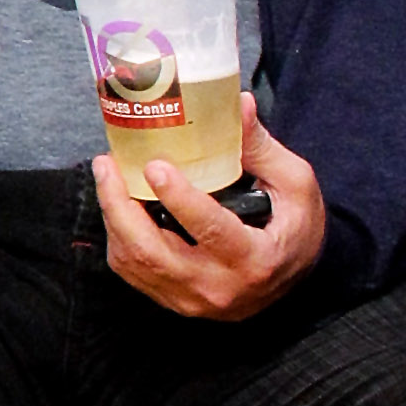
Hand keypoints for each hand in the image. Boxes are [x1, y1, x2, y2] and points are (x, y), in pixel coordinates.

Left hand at [92, 96, 325, 320]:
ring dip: (113, 218)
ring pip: (134, 262)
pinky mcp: (174, 302)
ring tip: (108, 177)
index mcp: (255, 260)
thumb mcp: (295, 186)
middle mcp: (218, 288)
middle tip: (109, 165)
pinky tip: (119, 208)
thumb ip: (262, 148)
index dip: (179, 198)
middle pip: (151, 252)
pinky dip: (119, 237)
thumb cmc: (297, 230)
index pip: (211, 229)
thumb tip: (241, 103)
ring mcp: (191, 301)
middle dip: (119, 206)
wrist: (294, 284)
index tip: (154, 165)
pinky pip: (132, 272)